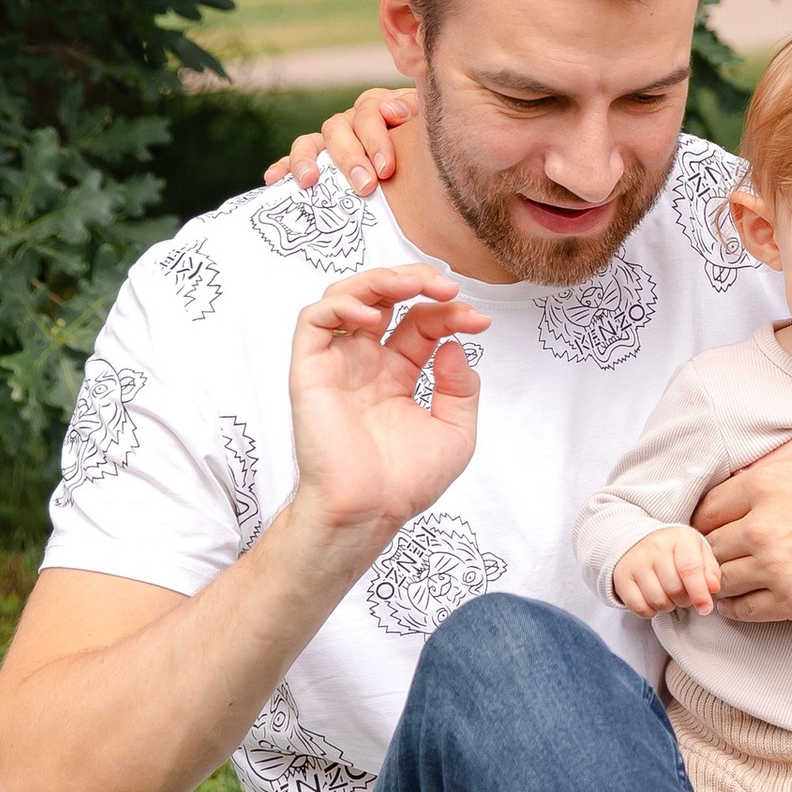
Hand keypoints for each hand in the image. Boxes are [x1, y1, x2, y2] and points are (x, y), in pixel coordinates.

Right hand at [265, 85, 416, 197]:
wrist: (427, 170)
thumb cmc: (427, 146)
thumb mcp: (428, 126)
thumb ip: (415, 112)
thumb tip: (392, 112)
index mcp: (378, 106)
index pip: (370, 112)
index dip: (376, 139)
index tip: (387, 169)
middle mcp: (350, 121)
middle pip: (339, 129)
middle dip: (350, 158)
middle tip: (365, 186)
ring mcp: (330, 142)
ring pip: (311, 142)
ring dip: (307, 160)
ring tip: (310, 180)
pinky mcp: (316, 163)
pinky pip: (293, 162)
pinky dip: (283, 168)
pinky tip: (274, 179)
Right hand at [284, 262, 488, 544]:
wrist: (370, 511)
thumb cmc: (405, 482)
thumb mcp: (455, 432)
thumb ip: (460, 388)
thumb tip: (453, 346)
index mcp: (397, 374)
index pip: (421, 323)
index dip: (451, 313)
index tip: (480, 321)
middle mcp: (366, 363)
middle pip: (385, 299)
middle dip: (417, 281)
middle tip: (447, 286)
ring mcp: (338, 364)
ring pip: (347, 297)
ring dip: (380, 280)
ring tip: (413, 286)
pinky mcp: (311, 371)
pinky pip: (314, 320)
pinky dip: (341, 305)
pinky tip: (373, 317)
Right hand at [611, 522, 718, 617]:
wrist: (640, 542)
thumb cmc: (677, 553)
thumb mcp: (700, 554)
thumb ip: (711, 572)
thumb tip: (713, 589)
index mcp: (680, 538)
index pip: (690, 568)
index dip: (700, 593)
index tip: (706, 608)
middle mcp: (656, 546)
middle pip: (674, 589)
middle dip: (685, 600)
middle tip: (684, 594)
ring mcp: (636, 561)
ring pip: (657, 600)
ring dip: (668, 606)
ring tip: (669, 595)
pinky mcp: (622, 577)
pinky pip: (639, 607)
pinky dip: (650, 611)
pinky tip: (654, 599)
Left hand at [691, 430, 791, 626]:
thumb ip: (783, 452)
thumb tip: (750, 460)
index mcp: (766, 484)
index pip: (707, 508)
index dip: (706, 520)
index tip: (713, 529)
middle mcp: (764, 526)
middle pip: (708, 546)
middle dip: (710, 552)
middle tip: (715, 558)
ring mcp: (777, 567)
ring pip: (720, 579)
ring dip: (719, 581)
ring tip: (722, 582)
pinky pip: (743, 610)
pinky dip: (734, 608)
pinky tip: (738, 602)